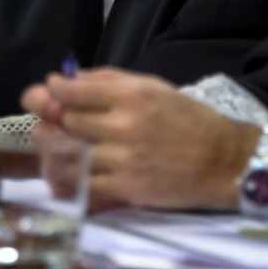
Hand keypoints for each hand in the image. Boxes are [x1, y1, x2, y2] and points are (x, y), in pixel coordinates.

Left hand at [22, 67, 260, 210]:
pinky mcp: (127, 189)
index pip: (74, 90)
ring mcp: (124, 159)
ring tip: (50, 150)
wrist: (223, 161)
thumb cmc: (188, 120)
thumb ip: (109, 81)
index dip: (52, 91)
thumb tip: (66, 79)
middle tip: (45, 123)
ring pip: (68, 157)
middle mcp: (124, 125)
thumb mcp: (154, 87)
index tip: (45, 92)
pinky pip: (83, 188)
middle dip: (48, 122)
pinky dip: (66, 185)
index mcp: (132, 95)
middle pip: (65, 123)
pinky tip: (61, 180)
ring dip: (51, 154)